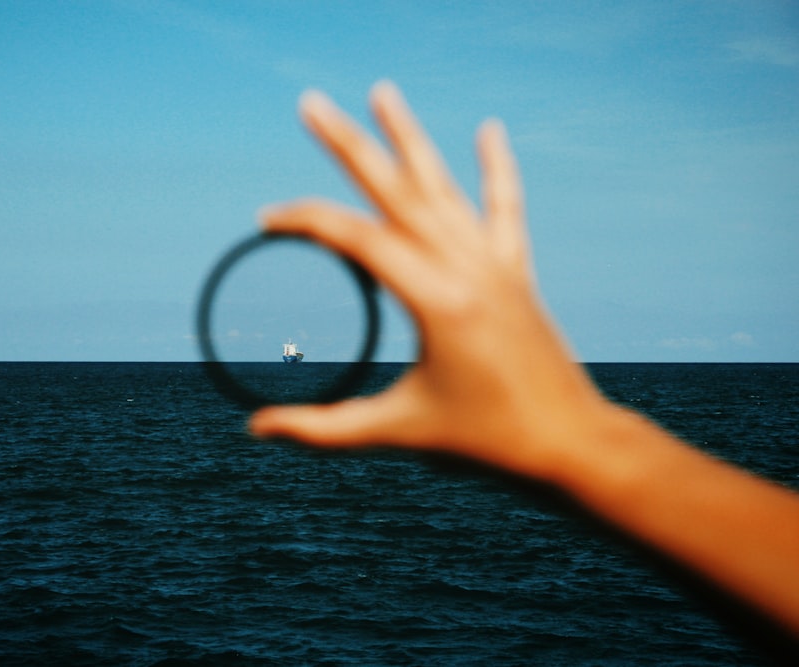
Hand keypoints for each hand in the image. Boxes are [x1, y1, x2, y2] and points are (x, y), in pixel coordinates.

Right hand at [249, 81, 610, 481]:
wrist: (568, 442)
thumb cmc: (483, 441)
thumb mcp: (397, 430)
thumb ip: (323, 429)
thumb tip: (256, 429)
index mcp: (436, 300)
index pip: (357, 239)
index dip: (305, 222)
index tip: (267, 218)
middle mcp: (466, 268)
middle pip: (395, 190)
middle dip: (347, 144)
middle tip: (310, 103)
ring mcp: (494, 264)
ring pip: (444, 186)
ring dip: (409, 137)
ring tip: (382, 91)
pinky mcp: (514, 272)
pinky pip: (504, 208)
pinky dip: (497, 168)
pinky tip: (490, 129)